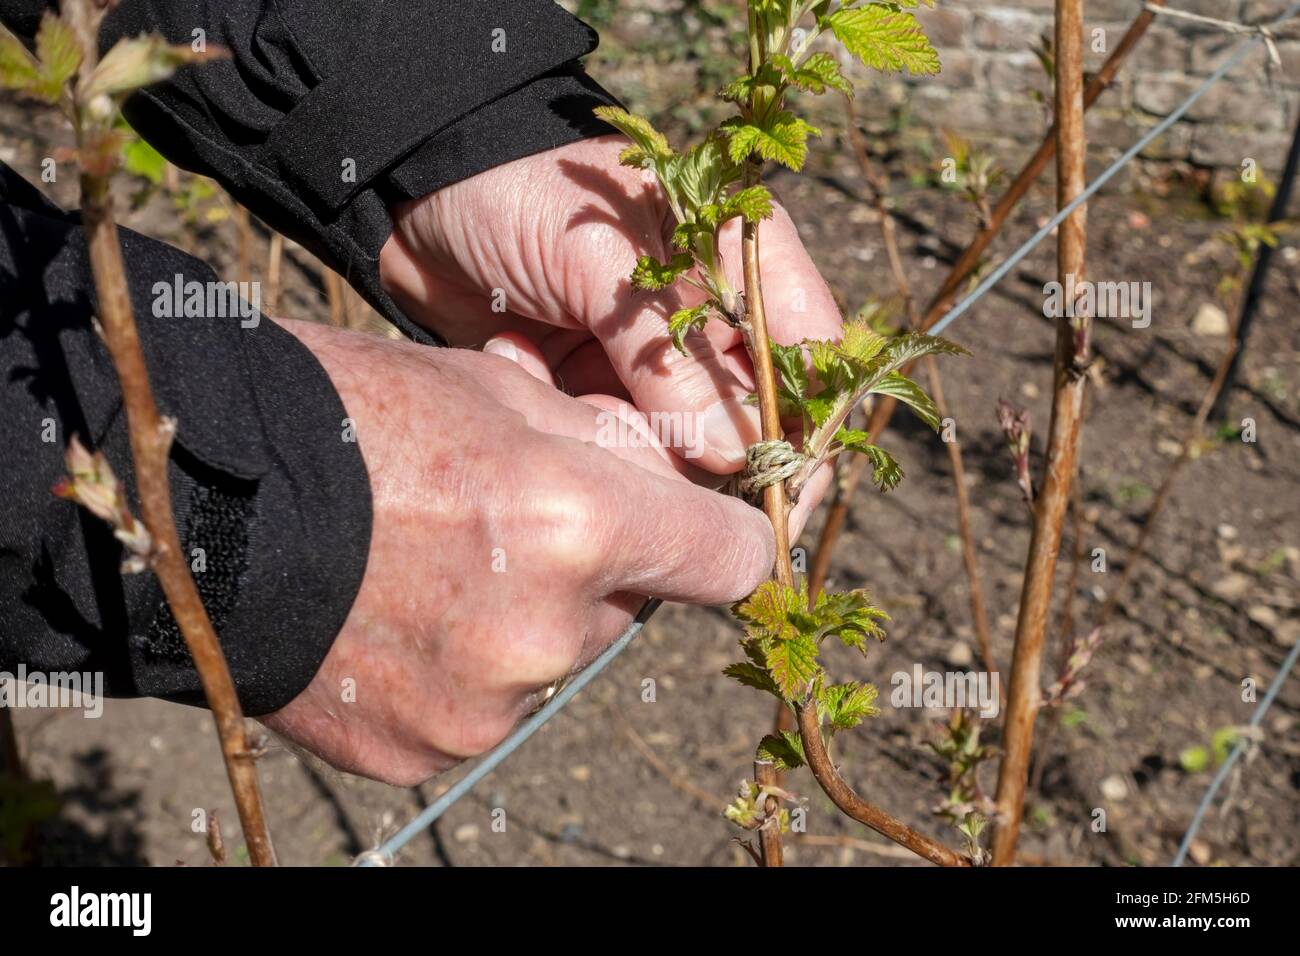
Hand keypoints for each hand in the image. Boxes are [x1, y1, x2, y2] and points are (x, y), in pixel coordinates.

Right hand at [262, 320, 783, 784]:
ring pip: (554, 660)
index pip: (728, 562)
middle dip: (590, 571)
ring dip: (522, 623)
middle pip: (628, 610)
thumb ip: (606, 446)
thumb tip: (675, 480)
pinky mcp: (425, 751)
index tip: (696, 532)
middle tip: (499, 525)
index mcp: (576, 524)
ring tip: (427, 568)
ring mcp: (482, 707)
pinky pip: (483, 708)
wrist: (194, 499)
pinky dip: (458, 672)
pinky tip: (392, 621)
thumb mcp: (492, 389)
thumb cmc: (346, 416)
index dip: (716, 539)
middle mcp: (545, 633)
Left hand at [379, 135, 843, 476]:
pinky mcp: (601, 392)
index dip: (810, 419)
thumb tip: (737, 455)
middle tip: (675, 483)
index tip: (789, 485)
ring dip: (644, 448)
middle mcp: (707, 316)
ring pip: (687, 441)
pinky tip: (538, 386)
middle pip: (756, 411)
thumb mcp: (599, 261)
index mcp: (737, 256)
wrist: (414, 194)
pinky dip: (591, 440)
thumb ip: (669, 355)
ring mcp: (653, 359)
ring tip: (581, 411)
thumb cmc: (516, 194)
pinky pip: (622, 444)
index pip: (808, 348)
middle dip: (724, 455)